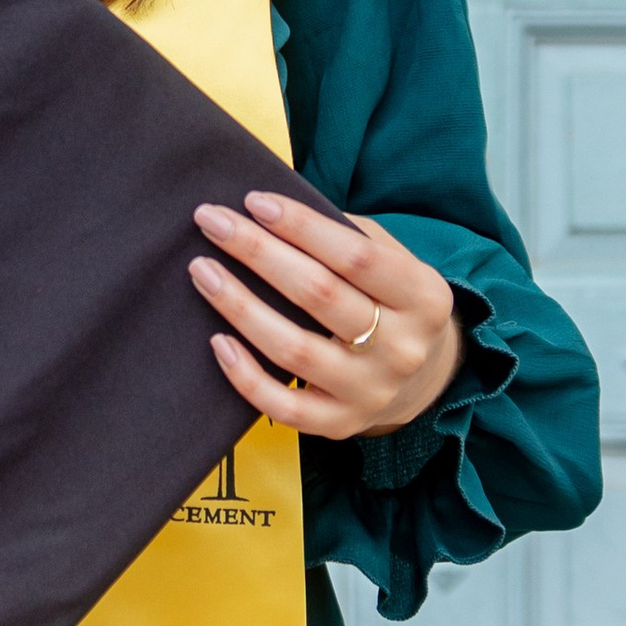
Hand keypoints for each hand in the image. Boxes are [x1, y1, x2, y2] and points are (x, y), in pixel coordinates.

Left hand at [188, 193, 461, 442]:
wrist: (423, 379)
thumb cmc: (389, 301)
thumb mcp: (392, 261)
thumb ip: (345, 234)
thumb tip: (268, 209)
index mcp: (423, 297)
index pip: (356, 255)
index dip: (301, 225)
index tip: (253, 201)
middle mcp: (402, 348)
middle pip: (319, 294)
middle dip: (258, 252)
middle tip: (211, 221)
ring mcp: (370, 391)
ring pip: (294, 349)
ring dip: (239, 305)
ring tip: (202, 271)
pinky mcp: (340, 424)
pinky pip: (283, 407)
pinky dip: (246, 376)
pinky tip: (217, 341)